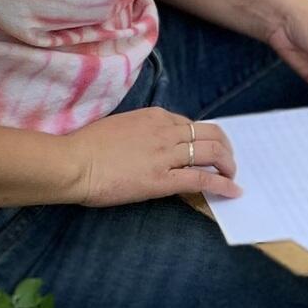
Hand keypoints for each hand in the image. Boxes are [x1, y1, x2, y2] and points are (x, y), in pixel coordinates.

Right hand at [67, 108, 240, 206]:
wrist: (74, 162)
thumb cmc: (86, 147)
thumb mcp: (119, 128)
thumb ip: (140, 133)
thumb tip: (151, 146)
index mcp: (154, 116)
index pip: (189, 124)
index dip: (202, 137)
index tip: (206, 148)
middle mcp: (165, 131)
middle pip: (209, 133)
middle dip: (225, 146)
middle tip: (227, 160)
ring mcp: (166, 154)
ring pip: (211, 152)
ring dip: (228, 164)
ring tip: (232, 175)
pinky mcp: (164, 178)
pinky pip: (202, 178)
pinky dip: (223, 184)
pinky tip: (233, 191)